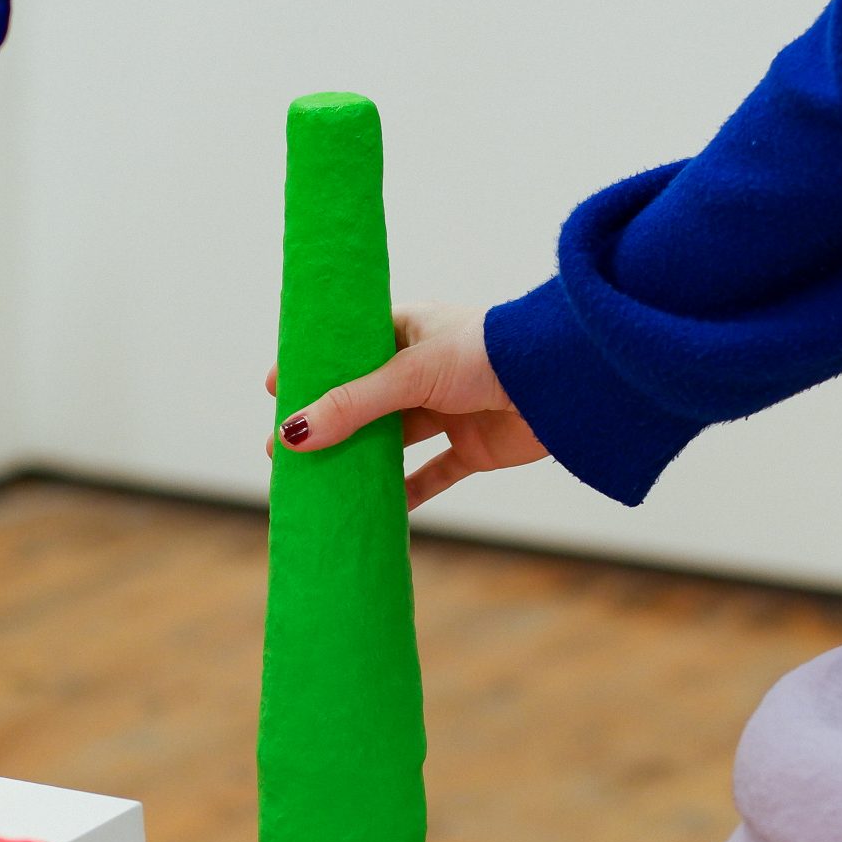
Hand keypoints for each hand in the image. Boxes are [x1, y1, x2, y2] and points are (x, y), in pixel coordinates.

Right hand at [266, 303, 546, 507]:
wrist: (565, 381)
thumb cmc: (488, 355)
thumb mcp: (409, 374)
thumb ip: (351, 406)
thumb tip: (290, 436)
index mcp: (410, 329)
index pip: (349, 348)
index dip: (314, 368)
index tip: (276, 389)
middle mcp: (427, 369)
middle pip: (364, 401)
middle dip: (327, 424)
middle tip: (281, 448)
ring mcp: (450, 409)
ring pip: (394, 440)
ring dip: (360, 460)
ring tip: (315, 479)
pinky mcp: (473, 447)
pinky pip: (432, 475)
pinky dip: (406, 493)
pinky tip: (377, 511)